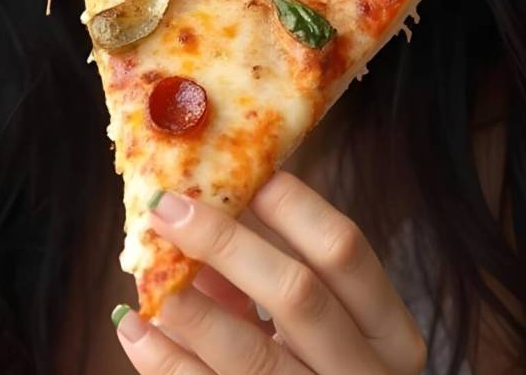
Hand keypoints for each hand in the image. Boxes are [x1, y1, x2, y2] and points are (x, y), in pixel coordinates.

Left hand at [111, 171, 426, 373]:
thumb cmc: (323, 371)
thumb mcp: (323, 328)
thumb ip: (273, 278)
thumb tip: (202, 214)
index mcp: (389, 332)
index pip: (344, 250)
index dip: (291, 204)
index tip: (238, 170)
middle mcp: (363, 373)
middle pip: (297, 293)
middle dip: (226, 242)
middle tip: (167, 206)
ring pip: (251, 354)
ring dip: (191, 305)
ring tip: (146, 268)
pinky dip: (166, 361)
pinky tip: (136, 328)